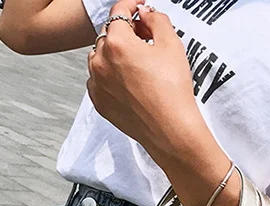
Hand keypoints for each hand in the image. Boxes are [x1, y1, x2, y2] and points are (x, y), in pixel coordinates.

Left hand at [87, 2, 201, 155]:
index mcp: (117, 43)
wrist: (170, 130)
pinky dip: (109, 75)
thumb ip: (156, 19)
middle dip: (126, 31)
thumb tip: (145, 13)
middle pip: (109, 34)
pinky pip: (98, 80)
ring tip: (137, 62)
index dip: (132, 6)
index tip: (140, 8)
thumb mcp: (172, 44)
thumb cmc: (172, 90)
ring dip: (115, 53)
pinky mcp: (99, 102)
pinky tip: (129, 81)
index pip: (119, 11)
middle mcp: (100, 62)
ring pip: (100, 57)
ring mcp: (97, 84)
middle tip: (146, 38)